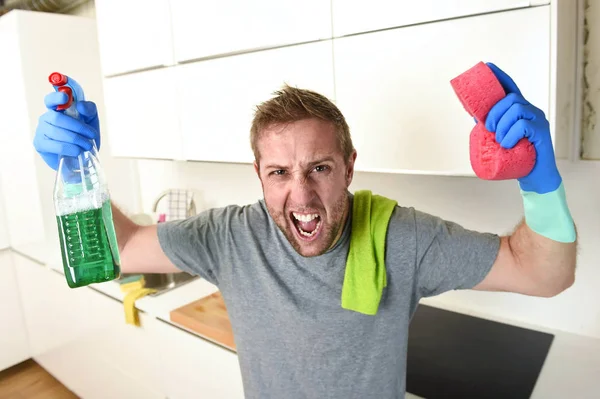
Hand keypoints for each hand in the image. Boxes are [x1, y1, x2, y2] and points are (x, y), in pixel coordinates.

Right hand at [33, 91, 100, 170]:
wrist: (81, 157)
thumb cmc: (84, 136)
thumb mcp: (92, 122)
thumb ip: (89, 110)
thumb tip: (80, 106)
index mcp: (57, 109)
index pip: (51, 100)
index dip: (56, 97)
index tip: (66, 98)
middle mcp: (46, 118)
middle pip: (57, 117)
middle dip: (77, 127)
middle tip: (91, 134)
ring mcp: (41, 131)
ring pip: (56, 132)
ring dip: (76, 139)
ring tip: (88, 145)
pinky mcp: (40, 145)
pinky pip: (55, 145)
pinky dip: (70, 148)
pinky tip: (77, 151)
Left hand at [484, 62, 561, 193]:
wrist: (534, 176)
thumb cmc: (517, 156)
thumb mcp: (500, 138)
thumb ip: (492, 125)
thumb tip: (474, 114)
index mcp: (519, 110)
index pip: (510, 88)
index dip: (499, 76)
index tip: (488, 65)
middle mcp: (530, 110)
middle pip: (511, 98)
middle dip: (494, 112)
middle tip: (488, 129)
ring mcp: (538, 120)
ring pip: (516, 109)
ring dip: (502, 127)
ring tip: (500, 141)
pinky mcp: (542, 131)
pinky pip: (522, 125)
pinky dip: (510, 136)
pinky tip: (508, 145)